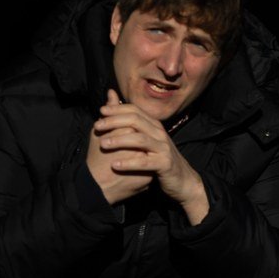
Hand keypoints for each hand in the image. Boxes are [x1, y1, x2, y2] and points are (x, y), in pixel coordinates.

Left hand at [92, 90, 210, 224]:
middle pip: (136, 120)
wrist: (181, 179)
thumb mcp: (144, 139)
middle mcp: (160, 133)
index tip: (101, 112)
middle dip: (114, 122)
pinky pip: (145, 162)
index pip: (135, 110)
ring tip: (103, 144)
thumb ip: (128, 122)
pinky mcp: (165, 164)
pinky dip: (129, 163)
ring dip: (120, 140)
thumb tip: (112, 98)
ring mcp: (163, 148)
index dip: (117, 109)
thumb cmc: (158, 158)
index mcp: (154, 126)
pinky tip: (114, 165)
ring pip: (140, 139)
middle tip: (97, 127)